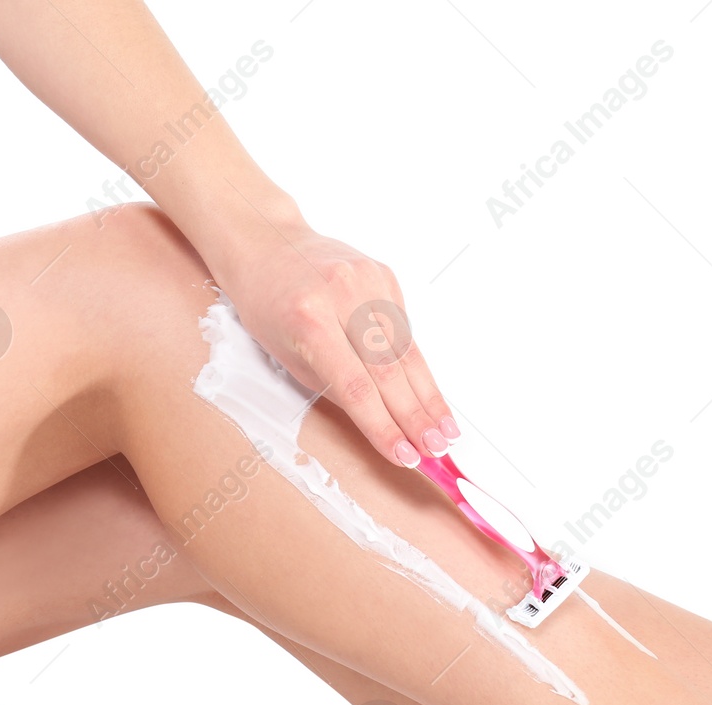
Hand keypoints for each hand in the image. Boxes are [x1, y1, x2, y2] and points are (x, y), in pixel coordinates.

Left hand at [216, 210, 457, 466]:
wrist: (266, 242)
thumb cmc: (268, 303)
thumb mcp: (287, 355)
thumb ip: (334, 386)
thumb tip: (382, 422)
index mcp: (309, 321)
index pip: (355, 387)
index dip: (383, 426)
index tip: (404, 455)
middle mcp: (343, 296)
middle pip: (389, 369)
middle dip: (416, 416)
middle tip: (436, 448)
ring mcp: (368, 281)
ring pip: (407, 350)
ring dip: (429, 396)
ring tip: (445, 430)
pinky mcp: (385, 275)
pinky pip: (406, 329)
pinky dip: (417, 366)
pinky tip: (432, 396)